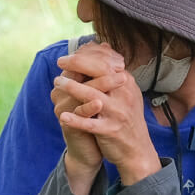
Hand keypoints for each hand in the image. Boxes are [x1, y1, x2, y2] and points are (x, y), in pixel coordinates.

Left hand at [55, 43, 159, 183]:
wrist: (137, 150)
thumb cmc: (126, 118)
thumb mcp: (125, 91)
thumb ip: (112, 70)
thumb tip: (103, 44)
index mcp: (127, 83)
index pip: (105, 61)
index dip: (85, 56)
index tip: (68, 56)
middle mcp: (124, 95)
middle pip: (100, 73)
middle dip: (77, 65)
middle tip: (60, 62)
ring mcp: (118, 113)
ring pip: (93, 96)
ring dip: (72, 88)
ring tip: (57, 82)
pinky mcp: (111, 130)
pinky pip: (90, 124)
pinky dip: (76, 120)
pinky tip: (62, 116)